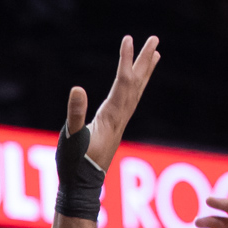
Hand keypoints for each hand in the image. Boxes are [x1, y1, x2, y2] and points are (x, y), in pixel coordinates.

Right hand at [66, 35, 161, 171]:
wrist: (80, 188)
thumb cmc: (73, 165)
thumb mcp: (71, 139)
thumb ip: (75, 114)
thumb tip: (77, 89)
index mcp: (111, 117)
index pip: (121, 82)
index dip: (125, 60)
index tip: (128, 39)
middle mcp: (120, 118)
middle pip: (136, 84)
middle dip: (145, 61)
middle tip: (155, 39)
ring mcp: (118, 124)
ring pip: (136, 92)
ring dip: (145, 72)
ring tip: (156, 54)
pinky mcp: (113, 128)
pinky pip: (130, 102)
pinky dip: (135, 88)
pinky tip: (135, 84)